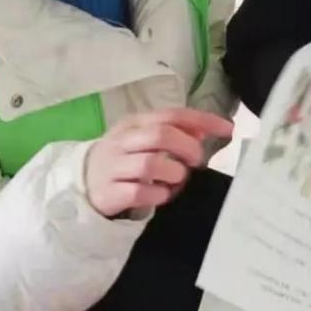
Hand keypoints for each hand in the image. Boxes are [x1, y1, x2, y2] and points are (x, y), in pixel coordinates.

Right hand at [85, 108, 232, 216]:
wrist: (82, 184)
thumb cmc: (123, 160)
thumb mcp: (145, 140)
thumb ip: (174, 133)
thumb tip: (205, 130)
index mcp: (134, 123)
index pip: (172, 115)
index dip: (202, 120)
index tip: (228, 129)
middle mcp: (122, 141)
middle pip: (162, 135)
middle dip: (188, 148)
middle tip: (196, 161)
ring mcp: (112, 167)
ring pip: (151, 164)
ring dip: (174, 174)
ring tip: (175, 181)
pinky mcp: (108, 193)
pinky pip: (140, 193)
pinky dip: (158, 195)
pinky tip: (160, 195)